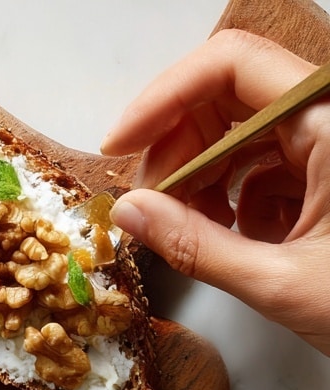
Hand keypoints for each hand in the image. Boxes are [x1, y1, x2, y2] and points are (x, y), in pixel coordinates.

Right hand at [101, 29, 329, 355]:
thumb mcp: (281, 283)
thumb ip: (197, 248)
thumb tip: (128, 215)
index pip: (232, 66)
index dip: (163, 99)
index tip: (120, 147)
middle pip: (227, 100)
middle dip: (175, 150)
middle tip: (147, 208)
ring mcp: (329, 149)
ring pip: (239, 138)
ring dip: (197, 182)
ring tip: (186, 233)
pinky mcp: (326, 179)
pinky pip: (261, 170)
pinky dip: (229, 203)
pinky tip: (227, 241)